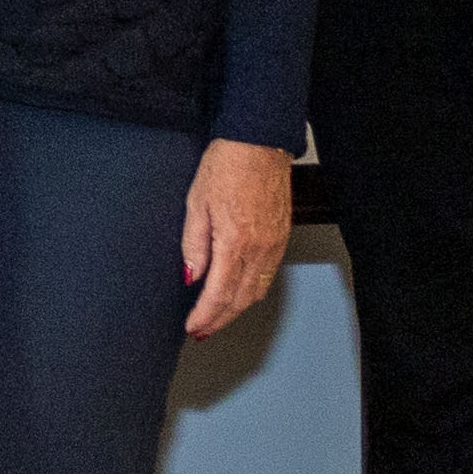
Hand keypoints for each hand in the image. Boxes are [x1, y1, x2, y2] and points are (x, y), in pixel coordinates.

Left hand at [180, 140, 294, 337]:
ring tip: (217, 318)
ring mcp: (274, 244)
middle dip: (220, 319)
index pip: (218, 293)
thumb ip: (193, 245)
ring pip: (256, 291)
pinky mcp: (282, 237)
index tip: (193, 327)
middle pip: (240, 299)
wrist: (259, 142)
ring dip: (236, 309)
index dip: (205, 316)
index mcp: (235, 242)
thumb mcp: (195, 203)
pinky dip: (252, 291)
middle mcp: (260, 248)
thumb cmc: (226, 165)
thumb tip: (191, 276)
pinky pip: (268, 275)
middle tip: (202, 331)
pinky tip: (239, 293)